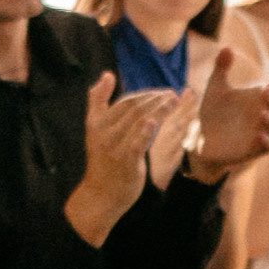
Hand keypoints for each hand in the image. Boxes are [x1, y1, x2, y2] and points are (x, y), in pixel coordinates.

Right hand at [64, 73, 182, 245]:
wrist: (101, 194)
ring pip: (139, 122)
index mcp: (97, 123)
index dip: (145, 95)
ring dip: (158, 109)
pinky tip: (156, 121)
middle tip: (172, 94)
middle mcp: (105, 134)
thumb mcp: (94, 128)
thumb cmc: (103, 159)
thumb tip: (106, 75)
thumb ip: (98, 100)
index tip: (162, 92)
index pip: (125, 103)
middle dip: (155, 99)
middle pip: (134, 110)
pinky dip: (145, 131)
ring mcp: (115, 148)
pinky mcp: (126, 162)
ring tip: (173, 102)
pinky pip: (137, 143)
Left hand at [189, 44, 268, 184]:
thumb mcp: (215, 89)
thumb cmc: (213, 112)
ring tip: (262, 114)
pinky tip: (261, 135)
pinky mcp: (256, 149)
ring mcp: (262, 132)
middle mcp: (264, 115)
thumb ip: (221, 68)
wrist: (202, 139)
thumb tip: (226, 47)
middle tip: (265, 92)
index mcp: (258, 99)